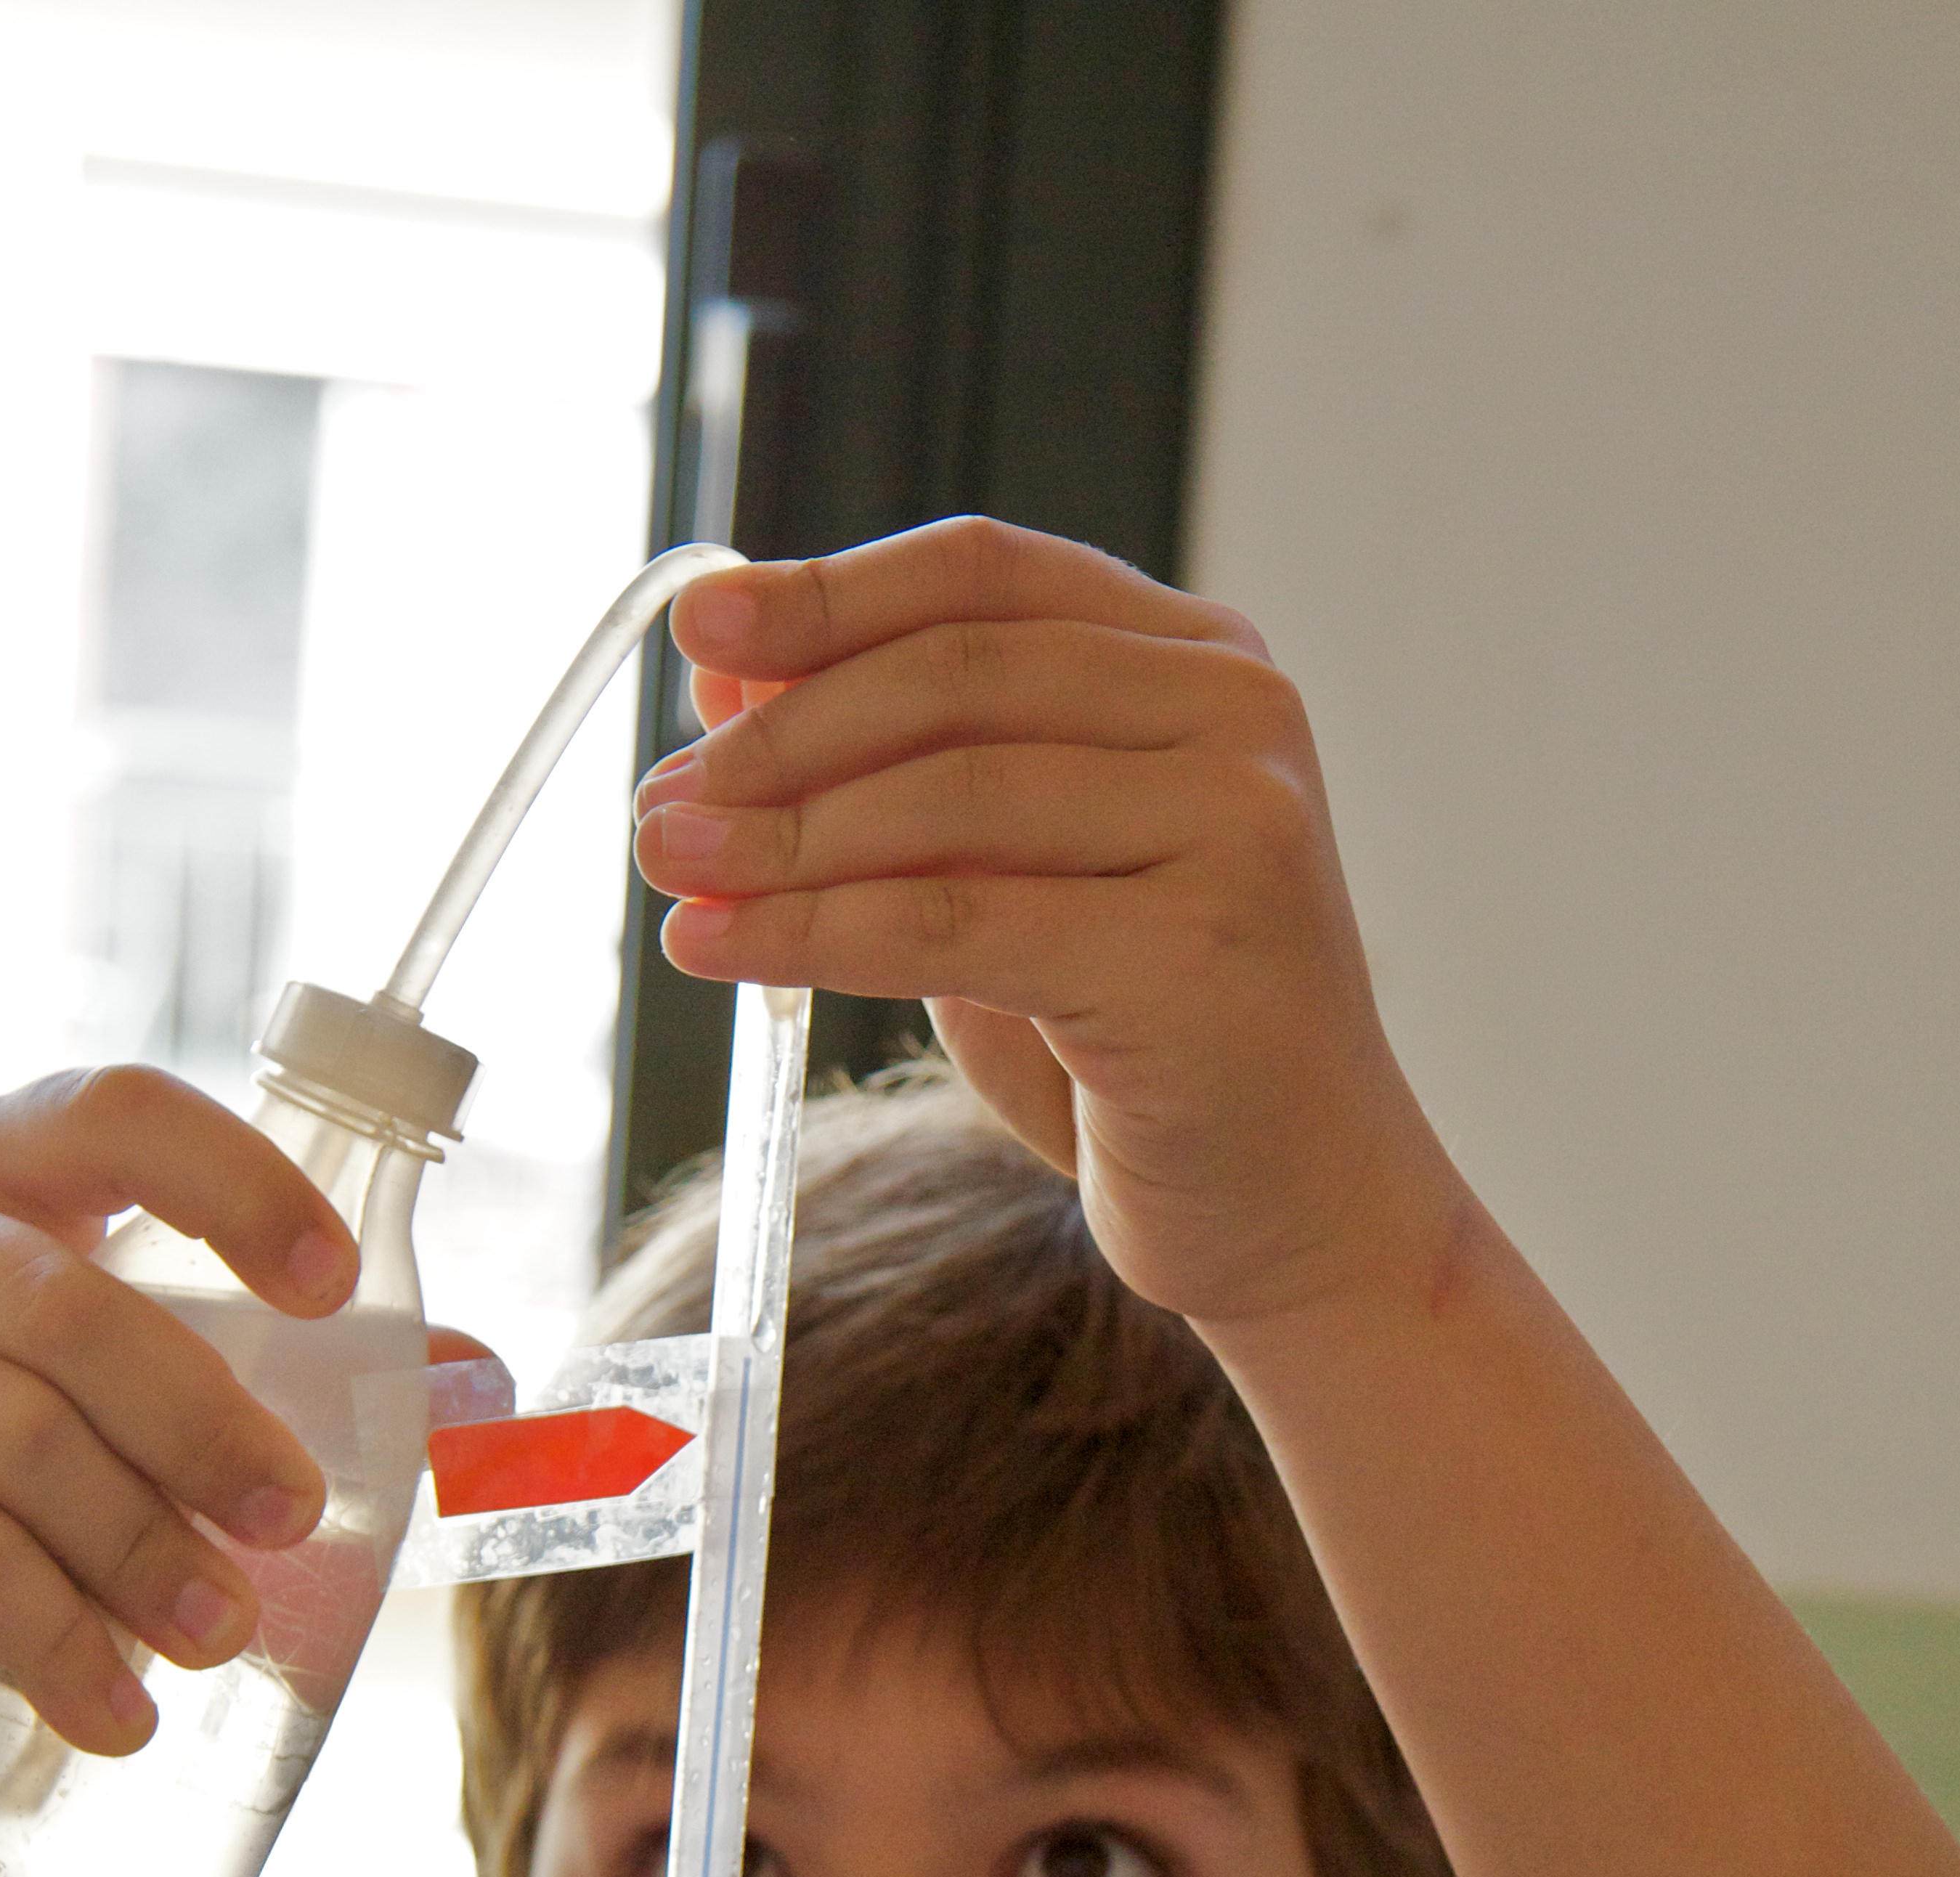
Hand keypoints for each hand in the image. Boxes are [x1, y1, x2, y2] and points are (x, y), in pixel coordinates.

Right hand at [0, 1066, 360, 1799]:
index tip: (334, 1290)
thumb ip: (294, 1379)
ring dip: (144, 1548)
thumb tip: (482, 1382)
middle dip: (208, 1426)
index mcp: (5, 1175)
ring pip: (18, 1438)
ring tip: (221, 1634)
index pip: (116, 1114)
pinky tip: (122, 1714)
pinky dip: (60, 1643)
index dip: (232, 1182)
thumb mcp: (137, 1403)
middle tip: (294, 1522)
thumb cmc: (12, 1480)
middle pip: (74, 1310)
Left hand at [633, 518, 1471, 1334]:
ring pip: (946, 799)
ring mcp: (1236, 829)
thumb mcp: (1010, 882)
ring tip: (671, 871)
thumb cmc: (1148, 1053)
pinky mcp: (1198, 955)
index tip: (695, 624)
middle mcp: (1236, 721)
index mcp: (1200, 664)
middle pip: (955, 676)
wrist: (1299, 1214)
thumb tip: (725, 682)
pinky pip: (956, 925)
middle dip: (779, 737)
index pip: (984, 579)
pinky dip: (814, 934)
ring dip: (778, 840)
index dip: (825, 594)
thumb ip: (902, 778)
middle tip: (660, 803)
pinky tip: (722, 948)